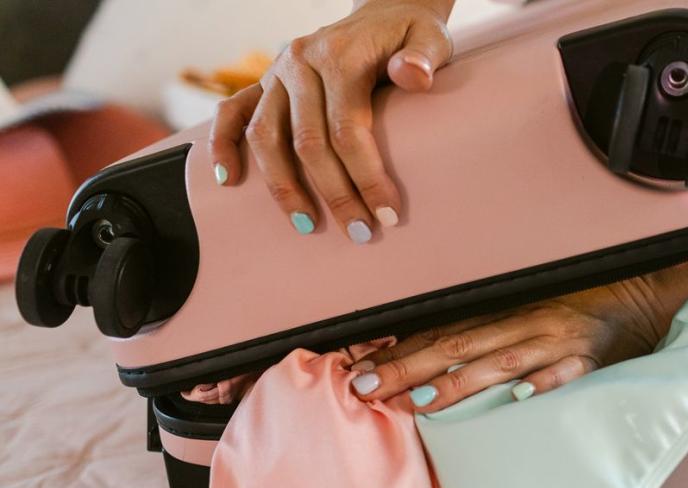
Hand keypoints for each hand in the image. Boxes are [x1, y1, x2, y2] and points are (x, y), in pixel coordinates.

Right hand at [209, 0, 454, 241]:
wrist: (382, 12)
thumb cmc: (408, 34)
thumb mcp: (428, 36)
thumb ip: (422, 56)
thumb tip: (413, 76)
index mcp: (338, 56)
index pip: (347, 129)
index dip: (366, 176)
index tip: (388, 214)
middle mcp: (299, 64)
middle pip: (307, 142)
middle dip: (333, 193)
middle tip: (359, 232)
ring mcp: (276, 74)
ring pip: (265, 136)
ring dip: (283, 187)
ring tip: (306, 224)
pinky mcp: (263, 82)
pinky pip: (232, 113)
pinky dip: (223, 145)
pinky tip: (229, 180)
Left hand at [348, 277, 669, 409]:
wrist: (642, 296)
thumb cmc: (580, 313)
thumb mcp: (529, 315)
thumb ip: (487, 338)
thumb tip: (431, 364)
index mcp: (506, 313)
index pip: (441, 332)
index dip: (398, 351)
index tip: (358, 371)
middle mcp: (525, 324)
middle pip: (457, 345)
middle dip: (409, 367)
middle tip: (367, 388)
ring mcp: (556, 342)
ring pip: (501, 361)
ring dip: (460, 380)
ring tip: (421, 400)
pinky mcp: (591, 360)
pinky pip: (566, 373)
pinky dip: (544, 383)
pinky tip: (521, 398)